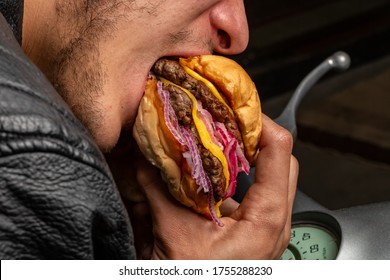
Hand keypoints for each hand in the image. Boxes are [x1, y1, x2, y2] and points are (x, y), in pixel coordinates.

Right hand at [130, 114, 297, 258]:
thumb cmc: (196, 278)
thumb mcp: (174, 233)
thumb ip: (158, 190)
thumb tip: (145, 158)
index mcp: (266, 218)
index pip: (280, 151)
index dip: (260, 123)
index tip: (237, 109)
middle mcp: (275, 221)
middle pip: (280, 160)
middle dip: (254, 137)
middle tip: (227, 122)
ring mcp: (268, 227)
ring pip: (270, 177)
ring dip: (245, 158)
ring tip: (218, 143)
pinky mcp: (257, 232)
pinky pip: (256, 195)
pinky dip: (237, 179)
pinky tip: (212, 176)